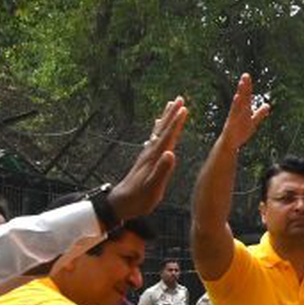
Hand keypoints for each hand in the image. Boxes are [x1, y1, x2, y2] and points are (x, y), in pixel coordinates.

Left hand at [105, 97, 187, 220]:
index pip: (168, 137)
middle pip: (163, 130)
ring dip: (165, 119)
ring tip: (170, 106)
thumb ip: (162, 171)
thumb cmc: (138, 199)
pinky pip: (153, 140)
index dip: (176, 123)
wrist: (119, 205)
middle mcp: (150, 154)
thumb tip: (171, 153)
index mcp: (154, 159)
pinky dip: (157, 131)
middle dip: (172, 114)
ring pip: (158, 132)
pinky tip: (157, 129)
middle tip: (179, 99)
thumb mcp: (152, 188)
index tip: (184, 108)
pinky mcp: (145, 160)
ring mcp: (146, 156)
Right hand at [216, 73, 270, 151]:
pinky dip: (236, 105)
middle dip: (244, 86)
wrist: (230, 144)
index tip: (247, 75)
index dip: (248, 86)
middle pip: (242, 97)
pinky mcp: (231, 122)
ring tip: (242, 83)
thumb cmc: (240, 132)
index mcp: (243, 110)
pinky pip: (234, 113)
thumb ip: (260, 113)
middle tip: (246, 75)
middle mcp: (239, 111)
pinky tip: (237, 98)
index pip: (246, 96)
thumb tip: (267, 105)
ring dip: (240, 93)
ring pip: (238, 103)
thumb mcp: (253, 122)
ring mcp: (235, 116)